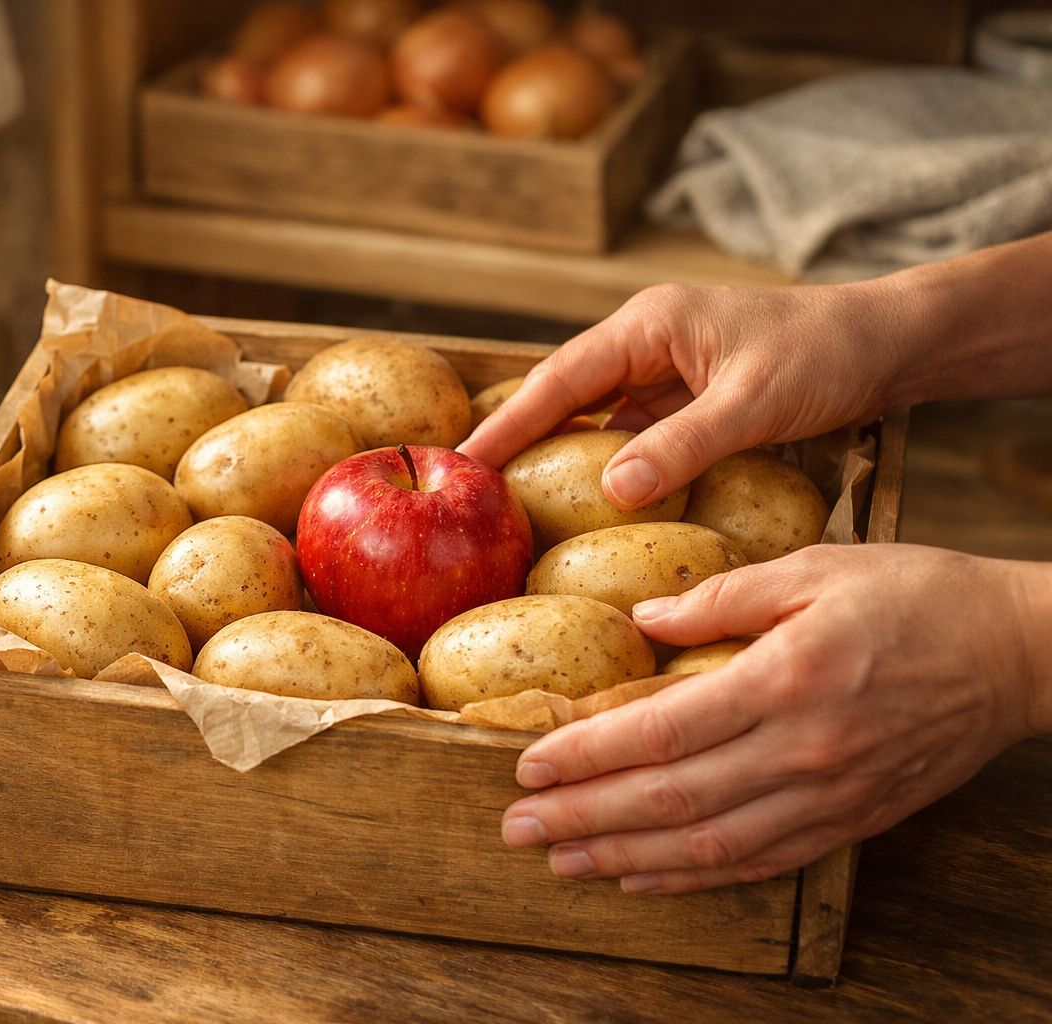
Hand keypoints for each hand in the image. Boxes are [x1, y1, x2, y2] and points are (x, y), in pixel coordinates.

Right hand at [458, 280, 909, 506]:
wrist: (890, 342)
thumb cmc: (827, 354)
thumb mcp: (754, 404)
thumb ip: (682, 445)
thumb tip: (614, 490)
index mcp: (650, 325)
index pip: (561, 377)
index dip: (510, 421)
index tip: (465, 458)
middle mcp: (647, 341)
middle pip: (565, 392)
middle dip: (518, 435)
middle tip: (470, 485)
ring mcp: (666, 369)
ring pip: (595, 414)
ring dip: (558, 452)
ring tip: (511, 498)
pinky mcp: (687, 396)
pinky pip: (631, 431)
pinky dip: (606, 462)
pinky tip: (588, 498)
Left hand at [499, 544, 1050, 893]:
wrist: (1018, 654)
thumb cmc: (914, 596)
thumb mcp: (814, 569)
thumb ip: (720, 596)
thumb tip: (642, 619)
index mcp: (786, 678)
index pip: (662, 730)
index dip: (588, 753)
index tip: (527, 766)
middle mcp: (803, 750)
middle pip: (671, 798)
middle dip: (585, 817)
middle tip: (517, 828)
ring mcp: (829, 795)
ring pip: (708, 844)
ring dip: (624, 856)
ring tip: (559, 861)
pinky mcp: (851, 820)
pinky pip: (759, 861)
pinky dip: (694, 876)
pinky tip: (641, 875)